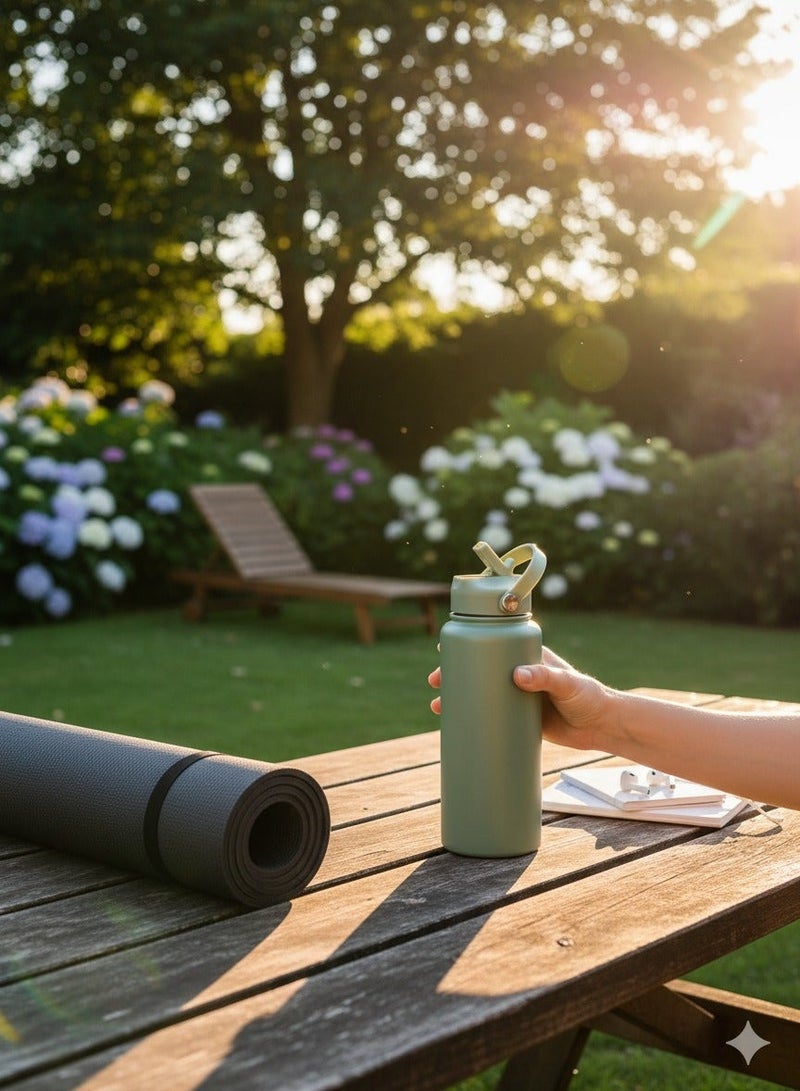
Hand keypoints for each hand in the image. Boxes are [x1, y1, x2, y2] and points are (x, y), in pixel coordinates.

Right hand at [429, 646, 615, 752]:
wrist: (603, 727)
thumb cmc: (590, 697)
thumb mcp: (568, 683)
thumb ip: (546, 677)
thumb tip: (517, 675)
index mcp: (528, 656)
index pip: (494, 644)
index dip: (468, 645)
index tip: (446, 646)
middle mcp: (519, 673)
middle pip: (480, 669)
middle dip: (454, 673)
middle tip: (435, 681)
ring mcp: (518, 696)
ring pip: (481, 693)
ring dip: (459, 697)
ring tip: (438, 706)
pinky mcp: (521, 718)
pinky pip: (492, 715)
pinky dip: (473, 717)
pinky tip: (457, 724)